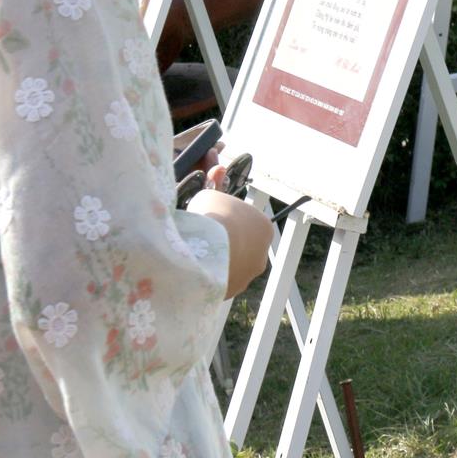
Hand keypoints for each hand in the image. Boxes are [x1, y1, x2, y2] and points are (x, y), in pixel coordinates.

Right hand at [186, 183, 273, 297]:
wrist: (206, 249)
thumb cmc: (212, 217)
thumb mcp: (210, 194)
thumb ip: (214, 183)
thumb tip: (216, 164)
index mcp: (264, 227)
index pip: (244, 222)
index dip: (225, 219)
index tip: (210, 218)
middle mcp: (261, 254)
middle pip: (239, 246)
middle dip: (223, 242)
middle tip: (201, 236)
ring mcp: (246, 276)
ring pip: (229, 266)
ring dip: (215, 261)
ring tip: (193, 253)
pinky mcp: (230, 292)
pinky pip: (217, 282)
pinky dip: (207, 276)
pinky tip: (193, 269)